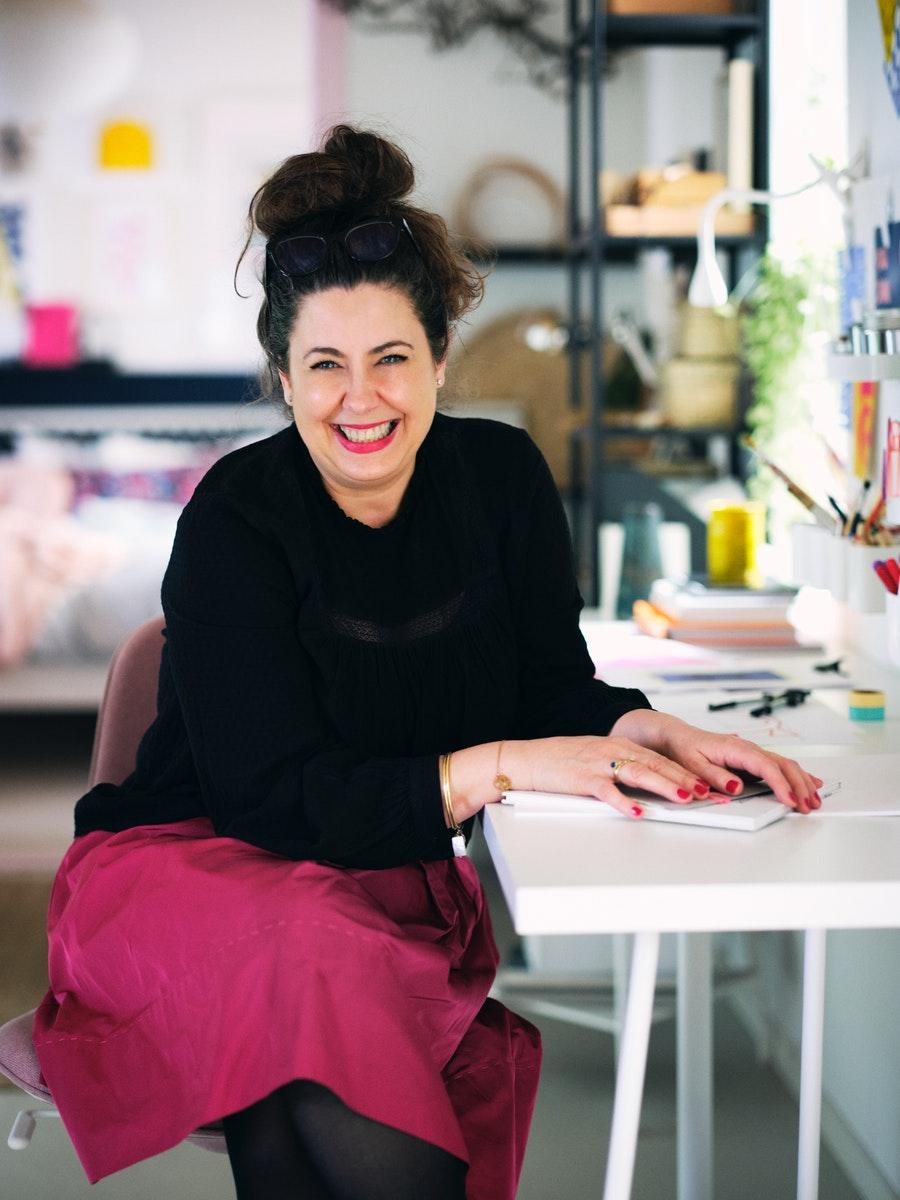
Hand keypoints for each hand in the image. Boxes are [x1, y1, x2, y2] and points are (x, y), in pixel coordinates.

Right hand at [519, 733, 726, 818]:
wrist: (529, 759)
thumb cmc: (563, 762)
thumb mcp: (599, 757)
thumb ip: (625, 767)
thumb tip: (653, 782)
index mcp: (620, 746)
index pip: (661, 759)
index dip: (686, 772)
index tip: (708, 785)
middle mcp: (614, 751)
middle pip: (657, 764)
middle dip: (685, 778)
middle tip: (709, 792)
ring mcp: (599, 764)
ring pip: (639, 773)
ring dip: (664, 785)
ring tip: (685, 797)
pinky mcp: (583, 779)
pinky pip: (607, 791)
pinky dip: (624, 801)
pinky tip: (637, 811)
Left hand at [610, 709, 823, 814]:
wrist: (673, 735)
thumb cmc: (681, 749)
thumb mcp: (692, 765)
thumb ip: (714, 777)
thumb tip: (736, 787)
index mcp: (734, 748)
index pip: (765, 766)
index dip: (781, 784)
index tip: (790, 801)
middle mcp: (747, 748)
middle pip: (782, 765)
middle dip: (799, 786)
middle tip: (808, 807)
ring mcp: (751, 752)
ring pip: (785, 765)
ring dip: (802, 782)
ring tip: (814, 801)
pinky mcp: (751, 759)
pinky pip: (778, 766)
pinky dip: (796, 776)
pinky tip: (810, 785)